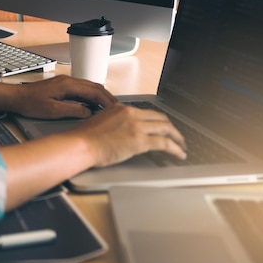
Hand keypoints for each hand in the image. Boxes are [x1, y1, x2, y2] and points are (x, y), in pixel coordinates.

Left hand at [13, 75, 116, 118]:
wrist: (16, 97)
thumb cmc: (30, 103)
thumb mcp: (53, 111)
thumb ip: (73, 110)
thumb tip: (89, 112)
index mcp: (68, 85)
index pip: (94, 91)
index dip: (106, 100)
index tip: (115, 108)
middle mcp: (68, 81)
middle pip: (94, 86)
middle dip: (106, 97)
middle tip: (115, 108)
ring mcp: (65, 83)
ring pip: (88, 87)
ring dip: (99, 96)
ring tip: (107, 108)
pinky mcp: (61, 87)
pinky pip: (81, 89)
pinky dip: (90, 96)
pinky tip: (91, 105)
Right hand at [70, 103, 186, 166]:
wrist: (80, 145)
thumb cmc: (84, 138)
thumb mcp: (99, 122)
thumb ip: (113, 123)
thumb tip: (121, 133)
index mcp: (121, 108)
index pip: (146, 112)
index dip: (157, 120)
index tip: (161, 126)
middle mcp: (131, 113)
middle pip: (160, 117)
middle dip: (171, 127)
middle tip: (176, 135)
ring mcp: (137, 126)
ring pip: (167, 128)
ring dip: (178, 137)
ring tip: (182, 146)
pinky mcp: (140, 140)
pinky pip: (165, 143)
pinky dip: (176, 149)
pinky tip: (179, 154)